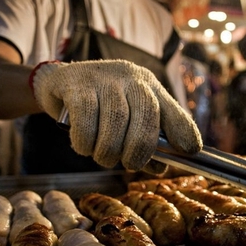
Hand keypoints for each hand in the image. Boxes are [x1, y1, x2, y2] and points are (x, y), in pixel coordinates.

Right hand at [30, 60, 201, 170]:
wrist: (57, 83)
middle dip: (140, 148)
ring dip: (109, 150)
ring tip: (104, 158)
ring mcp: (104, 78)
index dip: (184, 130)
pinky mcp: (76, 83)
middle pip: (146, 113)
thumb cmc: (99, 108)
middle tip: (131, 165)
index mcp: (149, 86)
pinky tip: (84, 146)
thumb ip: (145, 142)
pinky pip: (85, 119)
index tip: (188, 151)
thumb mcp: (127, 120)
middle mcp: (131, 78)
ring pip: (116, 120)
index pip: (174, 109)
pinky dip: (86, 141)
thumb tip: (160, 168)